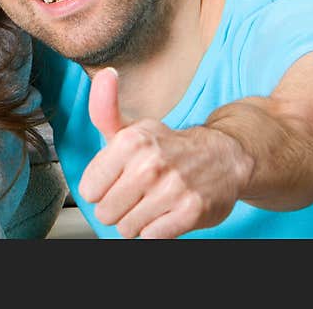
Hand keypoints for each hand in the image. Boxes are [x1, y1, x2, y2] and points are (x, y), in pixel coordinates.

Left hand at [78, 68, 250, 238]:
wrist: (223, 157)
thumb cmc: (167, 146)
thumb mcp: (132, 127)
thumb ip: (105, 109)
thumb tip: (105, 75)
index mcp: (130, 141)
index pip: (89, 189)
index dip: (100, 189)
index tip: (115, 180)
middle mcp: (150, 163)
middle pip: (106, 212)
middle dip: (117, 208)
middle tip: (136, 193)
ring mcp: (172, 188)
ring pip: (127, 228)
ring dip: (136, 221)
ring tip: (151, 203)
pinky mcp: (191, 211)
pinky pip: (152, 237)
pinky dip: (155, 231)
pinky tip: (165, 214)